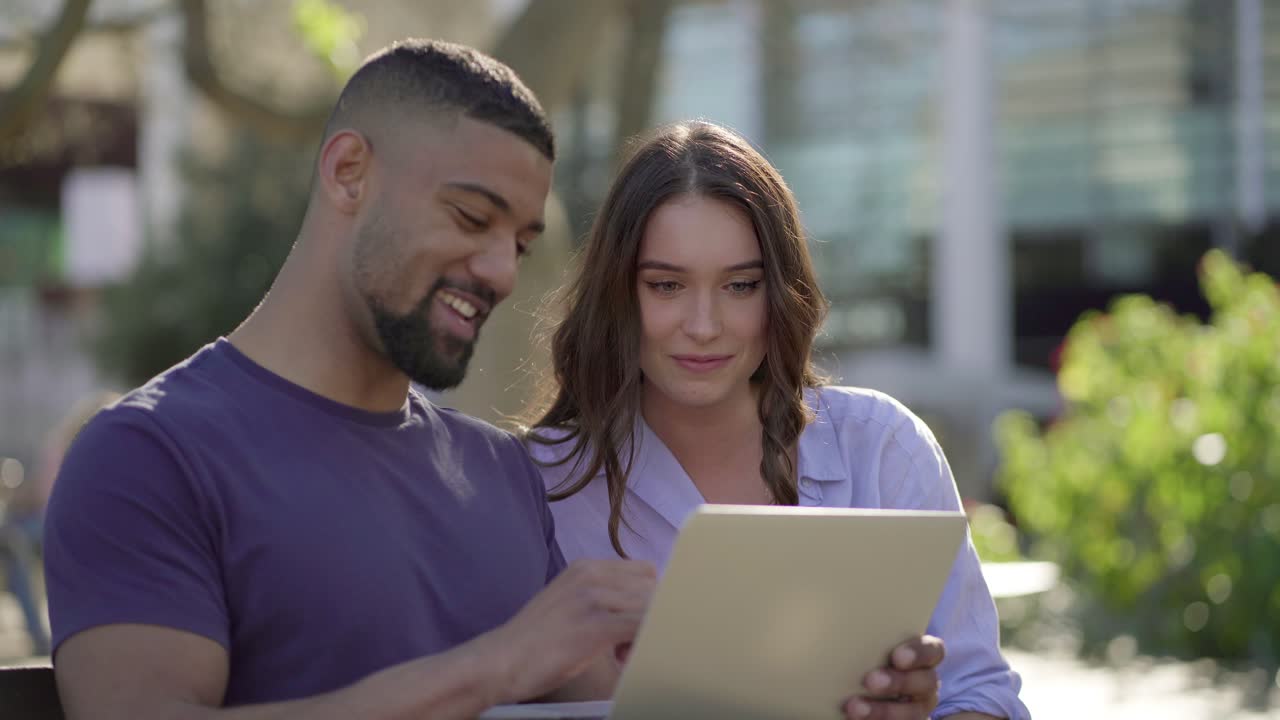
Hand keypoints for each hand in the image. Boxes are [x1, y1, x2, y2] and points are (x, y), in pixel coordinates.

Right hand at [473, 559, 656, 704]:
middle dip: (648, 616)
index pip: (644, 572)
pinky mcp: (596, 624)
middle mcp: (592, 574)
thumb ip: (600, 596)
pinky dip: (641, 644)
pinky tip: (619, 659)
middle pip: (652, 588)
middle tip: (625, 644)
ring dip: (644, 632)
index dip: (645, 600)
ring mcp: (593, 597)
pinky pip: (642, 627)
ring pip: (651, 607)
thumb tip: (639, 607)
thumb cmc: (535, 640)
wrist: (501, 660)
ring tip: (619, 653)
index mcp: (586, 566)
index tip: (631, 625)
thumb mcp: (568, 602)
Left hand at [844, 635, 944, 719]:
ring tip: (855, 708)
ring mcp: (919, 707)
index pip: (932, 650)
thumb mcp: (871, 648)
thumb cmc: (867, 659)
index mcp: (922, 657)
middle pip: (925, 681)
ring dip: (885, 710)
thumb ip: (868, 641)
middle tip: (870, 681)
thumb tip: (838, 630)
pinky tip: (857, 719)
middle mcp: (925, 682)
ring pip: (913, 711)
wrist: (861, 691)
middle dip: (898, 682)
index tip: (897, 657)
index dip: (919, 653)